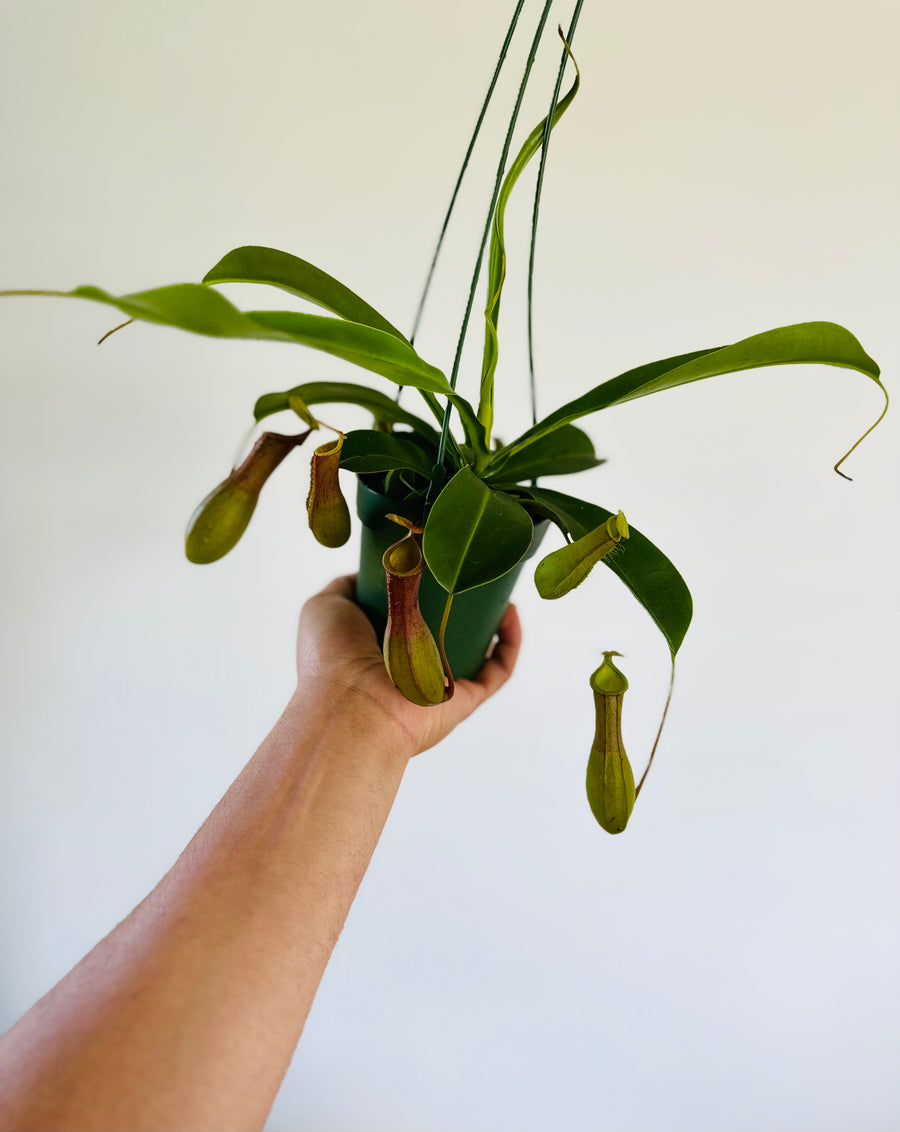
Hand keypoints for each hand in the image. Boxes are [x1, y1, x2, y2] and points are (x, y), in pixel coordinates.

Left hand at [295, 575, 521, 757]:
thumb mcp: (326, 607)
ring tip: (498, 588)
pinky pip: (498, 671)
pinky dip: (510, 642)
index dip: (424, 590)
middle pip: (446, 632)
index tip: (438, 561)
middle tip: (473, 571)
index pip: (408, 618)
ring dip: (494, 622)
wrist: (350, 705)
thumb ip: (345, 588)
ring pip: (477, 652)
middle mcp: (412, 669)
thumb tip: (369, 573)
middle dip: (462, 603)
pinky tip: (510, 612)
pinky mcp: (465, 699)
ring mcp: (440, 685)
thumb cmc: (331, 658)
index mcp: (380, 648)